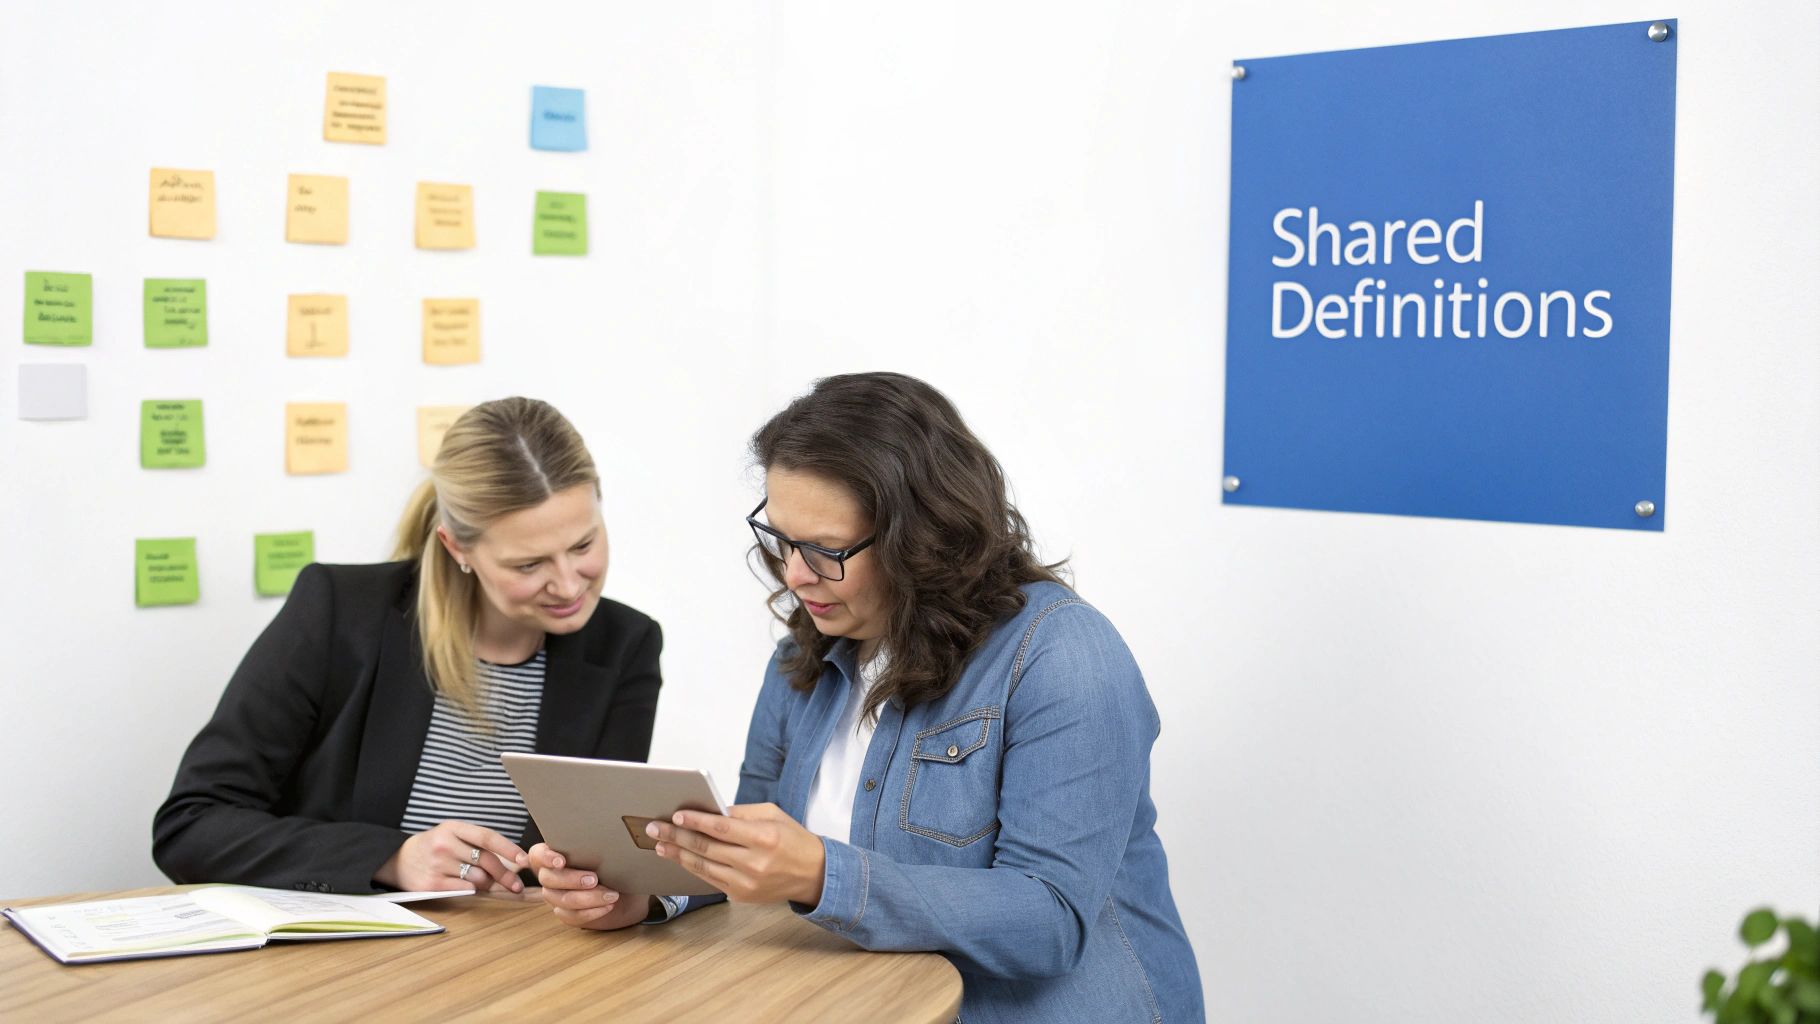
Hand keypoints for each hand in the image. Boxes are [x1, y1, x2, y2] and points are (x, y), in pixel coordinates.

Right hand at [373, 821, 525, 893]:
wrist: (397, 859)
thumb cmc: (434, 847)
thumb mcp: (452, 835)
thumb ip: (478, 844)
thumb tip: (513, 861)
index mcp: (453, 828)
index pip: (487, 837)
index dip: (508, 848)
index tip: (524, 859)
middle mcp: (445, 844)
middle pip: (486, 860)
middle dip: (505, 875)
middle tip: (516, 886)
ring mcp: (438, 864)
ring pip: (477, 878)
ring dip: (488, 884)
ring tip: (487, 884)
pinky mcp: (432, 884)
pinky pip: (464, 890)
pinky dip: (472, 890)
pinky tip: (470, 888)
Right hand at [523, 843, 650, 930]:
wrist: (616, 882)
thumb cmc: (605, 858)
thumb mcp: (599, 846)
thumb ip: (592, 842)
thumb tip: (603, 833)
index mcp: (549, 855)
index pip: (538, 855)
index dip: (546, 858)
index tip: (561, 861)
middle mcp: (548, 876)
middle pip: (550, 880)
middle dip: (573, 880)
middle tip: (594, 879)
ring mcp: (554, 896)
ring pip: (564, 901)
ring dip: (589, 898)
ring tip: (611, 894)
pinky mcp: (565, 913)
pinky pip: (573, 916)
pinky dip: (592, 912)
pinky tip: (608, 906)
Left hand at [648, 803, 825, 905]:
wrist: (814, 874)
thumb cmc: (794, 839)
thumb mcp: (773, 815)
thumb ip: (741, 813)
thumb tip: (709, 811)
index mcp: (764, 838)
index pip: (721, 828)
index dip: (696, 822)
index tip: (676, 816)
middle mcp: (754, 863)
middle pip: (706, 848)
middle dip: (676, 837)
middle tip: (654, 829)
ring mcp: (746, 883)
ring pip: (703, 866)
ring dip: (678, 855)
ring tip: (660, 845)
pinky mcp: (741, 896)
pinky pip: (710, 880)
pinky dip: (692, 868)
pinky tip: (680, 858)